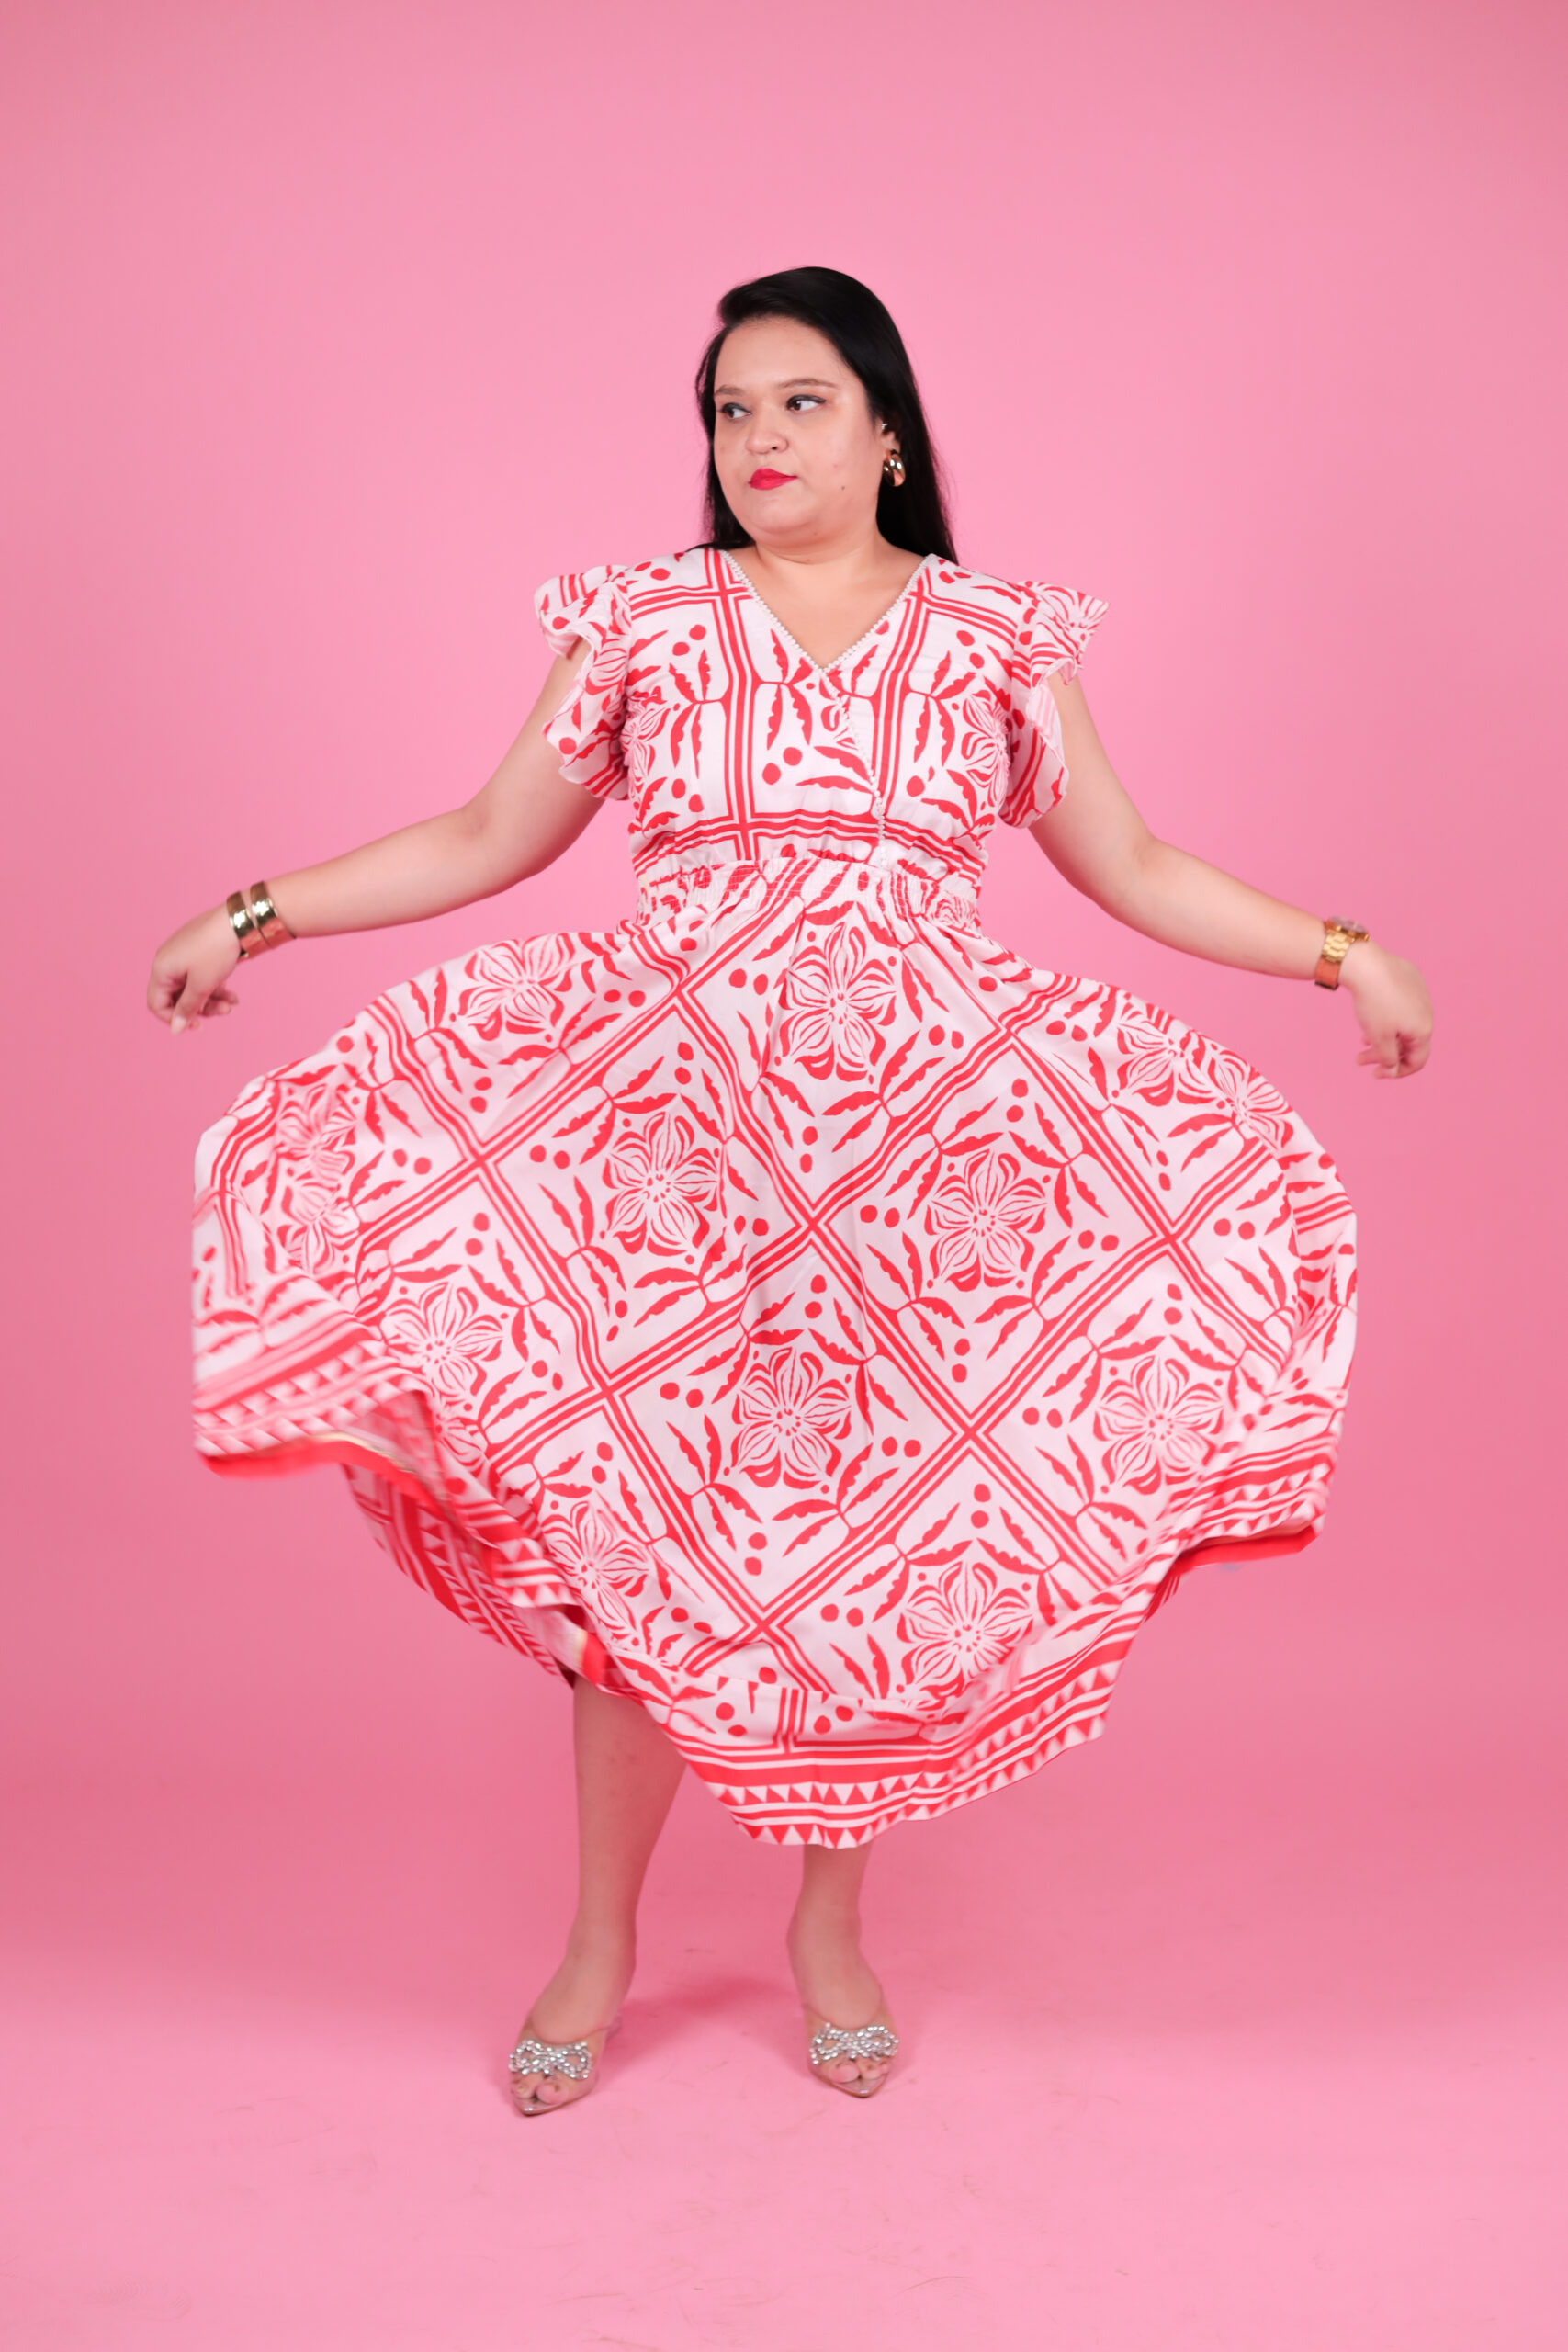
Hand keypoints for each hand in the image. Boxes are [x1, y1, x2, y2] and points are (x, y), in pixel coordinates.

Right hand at [147, 905, 243, 1032]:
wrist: (238, 921)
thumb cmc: (216, 952)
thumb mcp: (202, 986)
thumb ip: (187, 1009)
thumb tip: (175, 1030)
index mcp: (161, 969)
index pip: (157, 1004)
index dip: (174, 1018)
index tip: (197, 1026)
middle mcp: (168, 961)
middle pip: (178, 997)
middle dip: (201, 1008)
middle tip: (224, 1012)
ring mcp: (183, 955)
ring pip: (193, 988)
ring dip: (212, 1000)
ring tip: (233, 1004)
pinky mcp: (198, 952)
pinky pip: (201, 976)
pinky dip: (216, 987)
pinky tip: (234, 996)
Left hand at [1342, 942, 1431, 1078]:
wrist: (1367, 965)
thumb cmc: (1374, 1003)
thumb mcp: (1379, 1038)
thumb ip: (1388, 1059)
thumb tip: (1392, 1069)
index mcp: (1424, 1029)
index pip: (1417, 1061)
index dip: (1397, 1072)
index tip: (1375, 1073)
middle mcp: (1427, 1012)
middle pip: (1407, 1042)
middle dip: (1383, 1054)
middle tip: (1358, 1060)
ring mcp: (1421, 993)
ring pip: (1403, 1023)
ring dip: (1383, 1036)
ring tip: (1362, 1039)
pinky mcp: (1411, 978)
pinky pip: (1401, 1005)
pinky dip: (1386, 1016)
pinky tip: (1370, 1015)